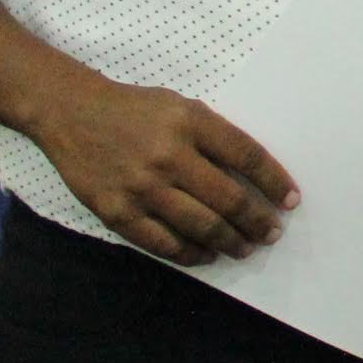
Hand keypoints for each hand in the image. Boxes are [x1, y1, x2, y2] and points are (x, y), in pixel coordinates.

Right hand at [25, 74, 296, 265]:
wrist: (71, 113)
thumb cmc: (135, 110)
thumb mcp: (182, 107)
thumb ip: (215, 136)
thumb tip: (252, 176)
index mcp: (190, 122)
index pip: (247, 156)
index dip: (274, 182)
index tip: (291, 201)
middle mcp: (168, 156)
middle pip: (228, 198)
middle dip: (257, 221)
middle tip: (271, 233)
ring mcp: (141, 187)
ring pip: (200, 226)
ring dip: (230, 242)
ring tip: (245, 247)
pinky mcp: (117, 212)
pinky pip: (162, 243)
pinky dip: (190, 253)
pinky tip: (207, 254)